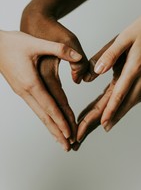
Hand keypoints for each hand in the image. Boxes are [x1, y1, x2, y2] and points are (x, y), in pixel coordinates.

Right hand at [21, 8, 88, 143]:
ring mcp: (22, 92)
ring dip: (51, 127)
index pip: (50, 107)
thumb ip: (59, 49)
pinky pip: (35, 108)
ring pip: (39, 114)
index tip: (69, 134)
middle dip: (57, 132)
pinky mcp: (21, 89)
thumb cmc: (13, 43)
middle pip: (44, 116)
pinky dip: (44, 117)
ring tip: (60, 139)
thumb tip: (78, 56)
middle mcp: (26, 92)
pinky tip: (49, 121)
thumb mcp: (36, 43)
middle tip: (68, 146)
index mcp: (31, 83)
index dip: (61, 121)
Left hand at [76, 11, 140, 146]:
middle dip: (112, 117)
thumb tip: (96, 71)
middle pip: (126, 102)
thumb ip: (109, 54)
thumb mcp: (124, 37)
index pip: (120, 93)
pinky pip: (140, 93)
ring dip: (121, 112)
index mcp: (136, 67)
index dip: (110, 110)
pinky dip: (129, 103)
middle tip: (100, 129)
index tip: (102, 124)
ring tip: (108, 123)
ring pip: (134, 100)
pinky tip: (123, 106)